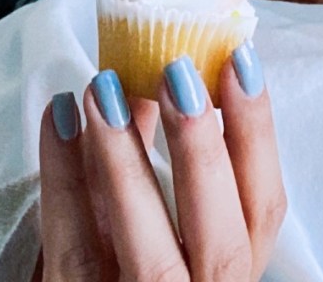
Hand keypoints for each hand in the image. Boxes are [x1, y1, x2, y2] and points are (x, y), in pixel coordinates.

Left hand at [34, 45, 283, 281]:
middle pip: (219, 239)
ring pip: (150, 256)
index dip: (257, 135)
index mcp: (230, 266)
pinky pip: (74, 250)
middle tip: (176, 74)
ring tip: (103, 89)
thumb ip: (166, 162)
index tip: (239, 61)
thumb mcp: (158, 217)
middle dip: (201, 152)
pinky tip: (60, 118)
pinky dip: (63, 180)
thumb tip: (158, 77)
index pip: (262, 207)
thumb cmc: (122, 257)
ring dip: (127, 165)